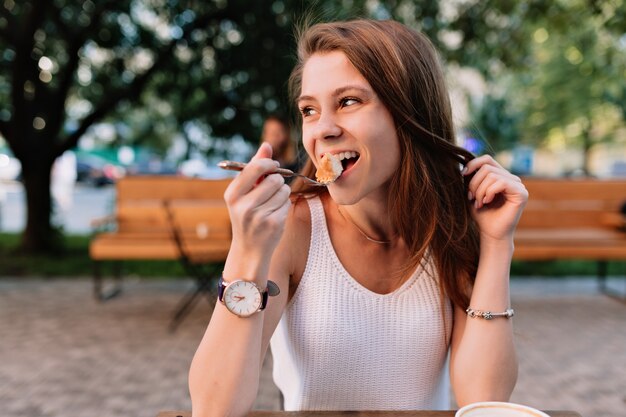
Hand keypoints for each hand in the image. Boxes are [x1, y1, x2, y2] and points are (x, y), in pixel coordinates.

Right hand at [223, 142, 291, 257]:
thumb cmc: (247, 215)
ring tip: (271, 204)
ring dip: (282, 194)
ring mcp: (258, 216)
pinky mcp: (273, 224)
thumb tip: (267, 145)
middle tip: (270, 190)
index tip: (273, 166)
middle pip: (274, 179)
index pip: (255, 168)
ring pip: (283, 190)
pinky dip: (284, 206)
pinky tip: (275, 214)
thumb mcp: (244, 193)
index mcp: (232, 194)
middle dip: (277, 181)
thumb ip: (255, 168)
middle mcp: (243, 205)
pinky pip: (287, 203)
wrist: (249, 249)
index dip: (268, 164)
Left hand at [463, 155, 527, 243]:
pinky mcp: (521, 193)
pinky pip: (501, 182)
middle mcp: (511, 178)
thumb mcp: (472, 192)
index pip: (487, 159)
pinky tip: (487, 202)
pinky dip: (489, 192)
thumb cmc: (482, 215)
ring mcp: (518, 185)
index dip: (473, 164)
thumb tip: (464, 163)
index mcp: (501, 176)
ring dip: (480, 190)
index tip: (462, 175)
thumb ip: (471, 178)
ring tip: (479, 203)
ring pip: (492, 175)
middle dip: (474, 183)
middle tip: (472, 198)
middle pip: (487, 167)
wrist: (490, 233)